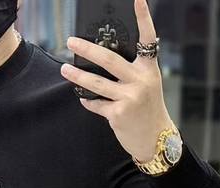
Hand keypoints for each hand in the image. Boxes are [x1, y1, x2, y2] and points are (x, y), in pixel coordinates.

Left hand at [60, 0, 172, 162]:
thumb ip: (130, 72)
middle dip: (87, 49)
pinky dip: (88, 101)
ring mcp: (129, 97)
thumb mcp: (146, 85)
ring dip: (77, 76)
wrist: (155, 139)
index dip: (143, 17)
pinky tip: (83, 99)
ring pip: (96, 83)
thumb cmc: (148, 109)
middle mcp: (140, 80)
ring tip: (64, 69)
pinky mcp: (118, 114)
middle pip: (109, 59)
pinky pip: (96, 104)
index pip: (147, 38)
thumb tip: (101, 61)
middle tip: (71, 41)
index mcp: (149, 69)